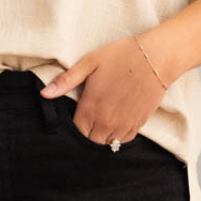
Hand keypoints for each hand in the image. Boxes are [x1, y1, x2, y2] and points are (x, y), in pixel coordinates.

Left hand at [41, 36, 169, 144]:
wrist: (156, 58)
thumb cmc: (121, 57)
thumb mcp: (89, 63)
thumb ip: (65, 82)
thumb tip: (44, 94)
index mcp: (91, 108)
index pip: (76, 132)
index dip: (73, 128)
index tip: (75, 118)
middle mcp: (106, 122)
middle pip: (90, 141)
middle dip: (87, 133)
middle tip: (88, 119)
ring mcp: (123, 125)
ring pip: (107, 143)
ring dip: (102, 136)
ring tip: (102, 121)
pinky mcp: (138, 124)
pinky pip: (123, 140)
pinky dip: (118, 135)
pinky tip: (116, 121)